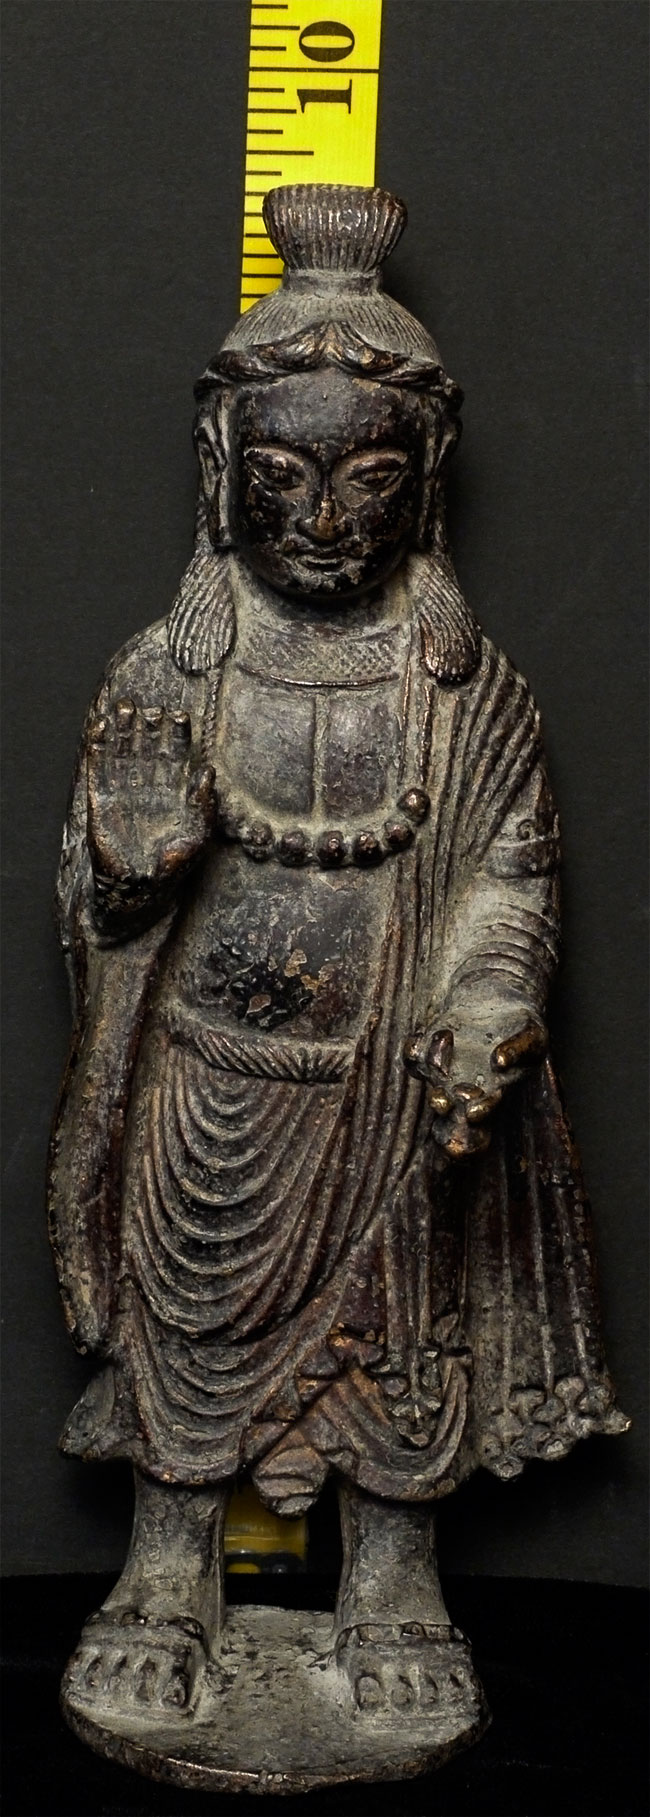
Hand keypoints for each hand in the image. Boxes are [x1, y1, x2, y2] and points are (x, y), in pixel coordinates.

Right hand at [87, 698, 215, 918]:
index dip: (176, 736)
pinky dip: (96, 749)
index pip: (175, 756)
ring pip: (122, 753)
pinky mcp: (101, 801)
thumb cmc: (172, 866)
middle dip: (148, 726)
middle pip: (147, 748)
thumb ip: (203, 805)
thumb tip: (208, 771)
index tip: (179, 716)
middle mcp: (148, 787)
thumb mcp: (196, 835)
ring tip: (122, 707)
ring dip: (121, 730)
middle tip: (148, 706)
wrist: (139, 890)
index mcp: (173, 792)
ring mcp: (123, 792)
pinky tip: (97, 728)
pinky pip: (98, 771)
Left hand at [403, 1013, 546, 1158]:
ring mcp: (443, 1070)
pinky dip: (416, 1048)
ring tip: (447, 1039)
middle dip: (442, 1106)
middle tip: (443, 1098)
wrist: (498, 997)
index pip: (478, 1124)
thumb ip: (520, 1050)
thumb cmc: (521, 1024)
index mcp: (492, 1095)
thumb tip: (499, 1064)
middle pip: (447, 1110)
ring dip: (431, 1067)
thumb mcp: (533, 1035)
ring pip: (427, 1079)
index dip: (472, 1126)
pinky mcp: (428, 1048)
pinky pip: (412, 1057)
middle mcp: (464, 1088)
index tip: (473, 1113)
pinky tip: (435, 1033)